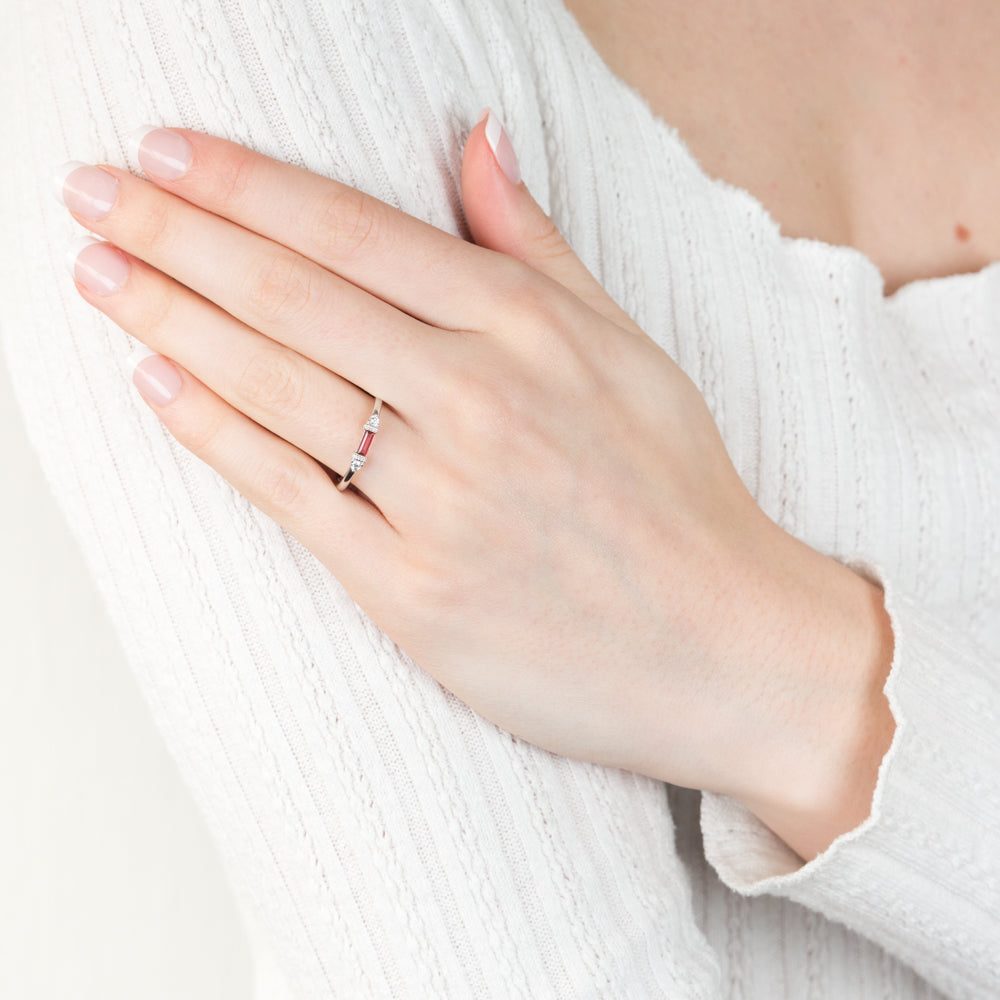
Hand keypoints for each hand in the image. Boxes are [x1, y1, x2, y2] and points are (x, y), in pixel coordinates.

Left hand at [54, 112, 893, 860]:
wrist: (724, 646)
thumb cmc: (678, 495)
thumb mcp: (627, 351)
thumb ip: (536, 246)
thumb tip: (474, 136)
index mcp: (530, 331)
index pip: (356, 232)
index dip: (247, 184)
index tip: (167, 149)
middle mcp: (479, 403)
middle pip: (295, 298)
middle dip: (178, 234)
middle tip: (94, 193)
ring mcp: (440, 501)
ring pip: (276, 388)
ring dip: (169, 319)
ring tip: (99, 271)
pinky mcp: (411, 592)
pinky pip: (289, 496)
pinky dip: (213, 434)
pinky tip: (155, 381)